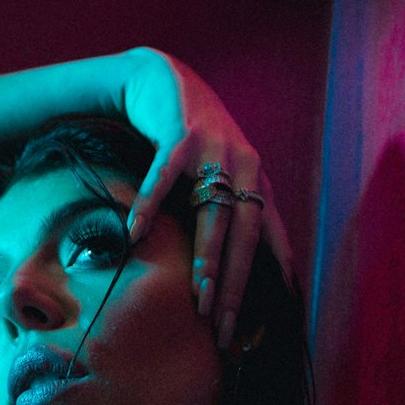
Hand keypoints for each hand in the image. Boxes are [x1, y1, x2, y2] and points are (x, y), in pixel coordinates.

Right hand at [120, 47, 293, 348]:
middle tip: (222, 324)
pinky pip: (164, 175)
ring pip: (213, 212)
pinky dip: (150, 205)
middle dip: (235, 283)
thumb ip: (229, 219)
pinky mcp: (181, 134)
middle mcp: (245, 167)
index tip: (259, 324)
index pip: (268, 243)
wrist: (168, 80)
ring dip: (206, 256)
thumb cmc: (194, 143)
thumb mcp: (221, 181)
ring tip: (198, 294)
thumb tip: (227, 277)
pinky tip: (136, 235)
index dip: (265, 285)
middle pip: (245, 235)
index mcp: (257, 184)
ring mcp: (215, 149)